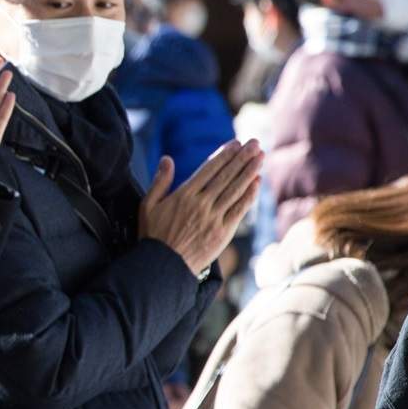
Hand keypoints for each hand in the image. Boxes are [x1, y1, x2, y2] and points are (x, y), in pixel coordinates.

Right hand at [138, 140, 262, 276]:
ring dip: (250, 171)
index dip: (224, 155)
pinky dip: (249, 195)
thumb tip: (167, 159)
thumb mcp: (148, 205)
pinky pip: (239, 210)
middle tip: (254, 143)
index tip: (236, 143)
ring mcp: (214, 218)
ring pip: (235, 189)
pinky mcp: (223, 232)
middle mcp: (201, 203)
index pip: (209, 169)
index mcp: (183, 194)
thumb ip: (159, 181)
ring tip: (260, 157)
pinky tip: (257, 182)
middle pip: (226, 176)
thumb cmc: (153, 235)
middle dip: (242, 158)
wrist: (163, 265)